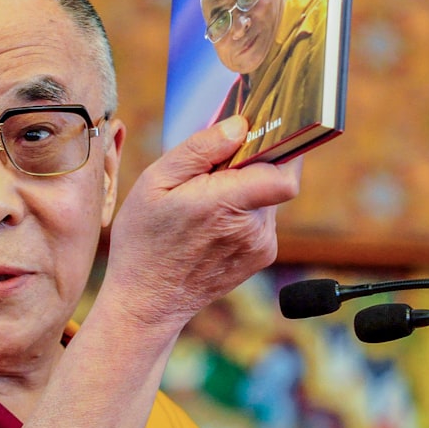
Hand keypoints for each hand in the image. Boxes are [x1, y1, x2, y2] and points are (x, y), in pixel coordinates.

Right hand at [102, 115, 301, 331]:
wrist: (148, 301)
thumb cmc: (145, 239)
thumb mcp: (155, 182)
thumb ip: (200, 149)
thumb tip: (240, 126)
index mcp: (225, 204)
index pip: (283, 172)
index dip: (279, 145)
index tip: (258, 134)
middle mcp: (252, 227)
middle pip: (273, 176)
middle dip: (248, 164)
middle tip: (210, 171)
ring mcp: (261, 245)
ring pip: (267, 195)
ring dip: (244, 188)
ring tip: (204, 201)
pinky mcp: (262, 255)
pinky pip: (263, 217)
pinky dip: (243, 210)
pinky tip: (211, 222)